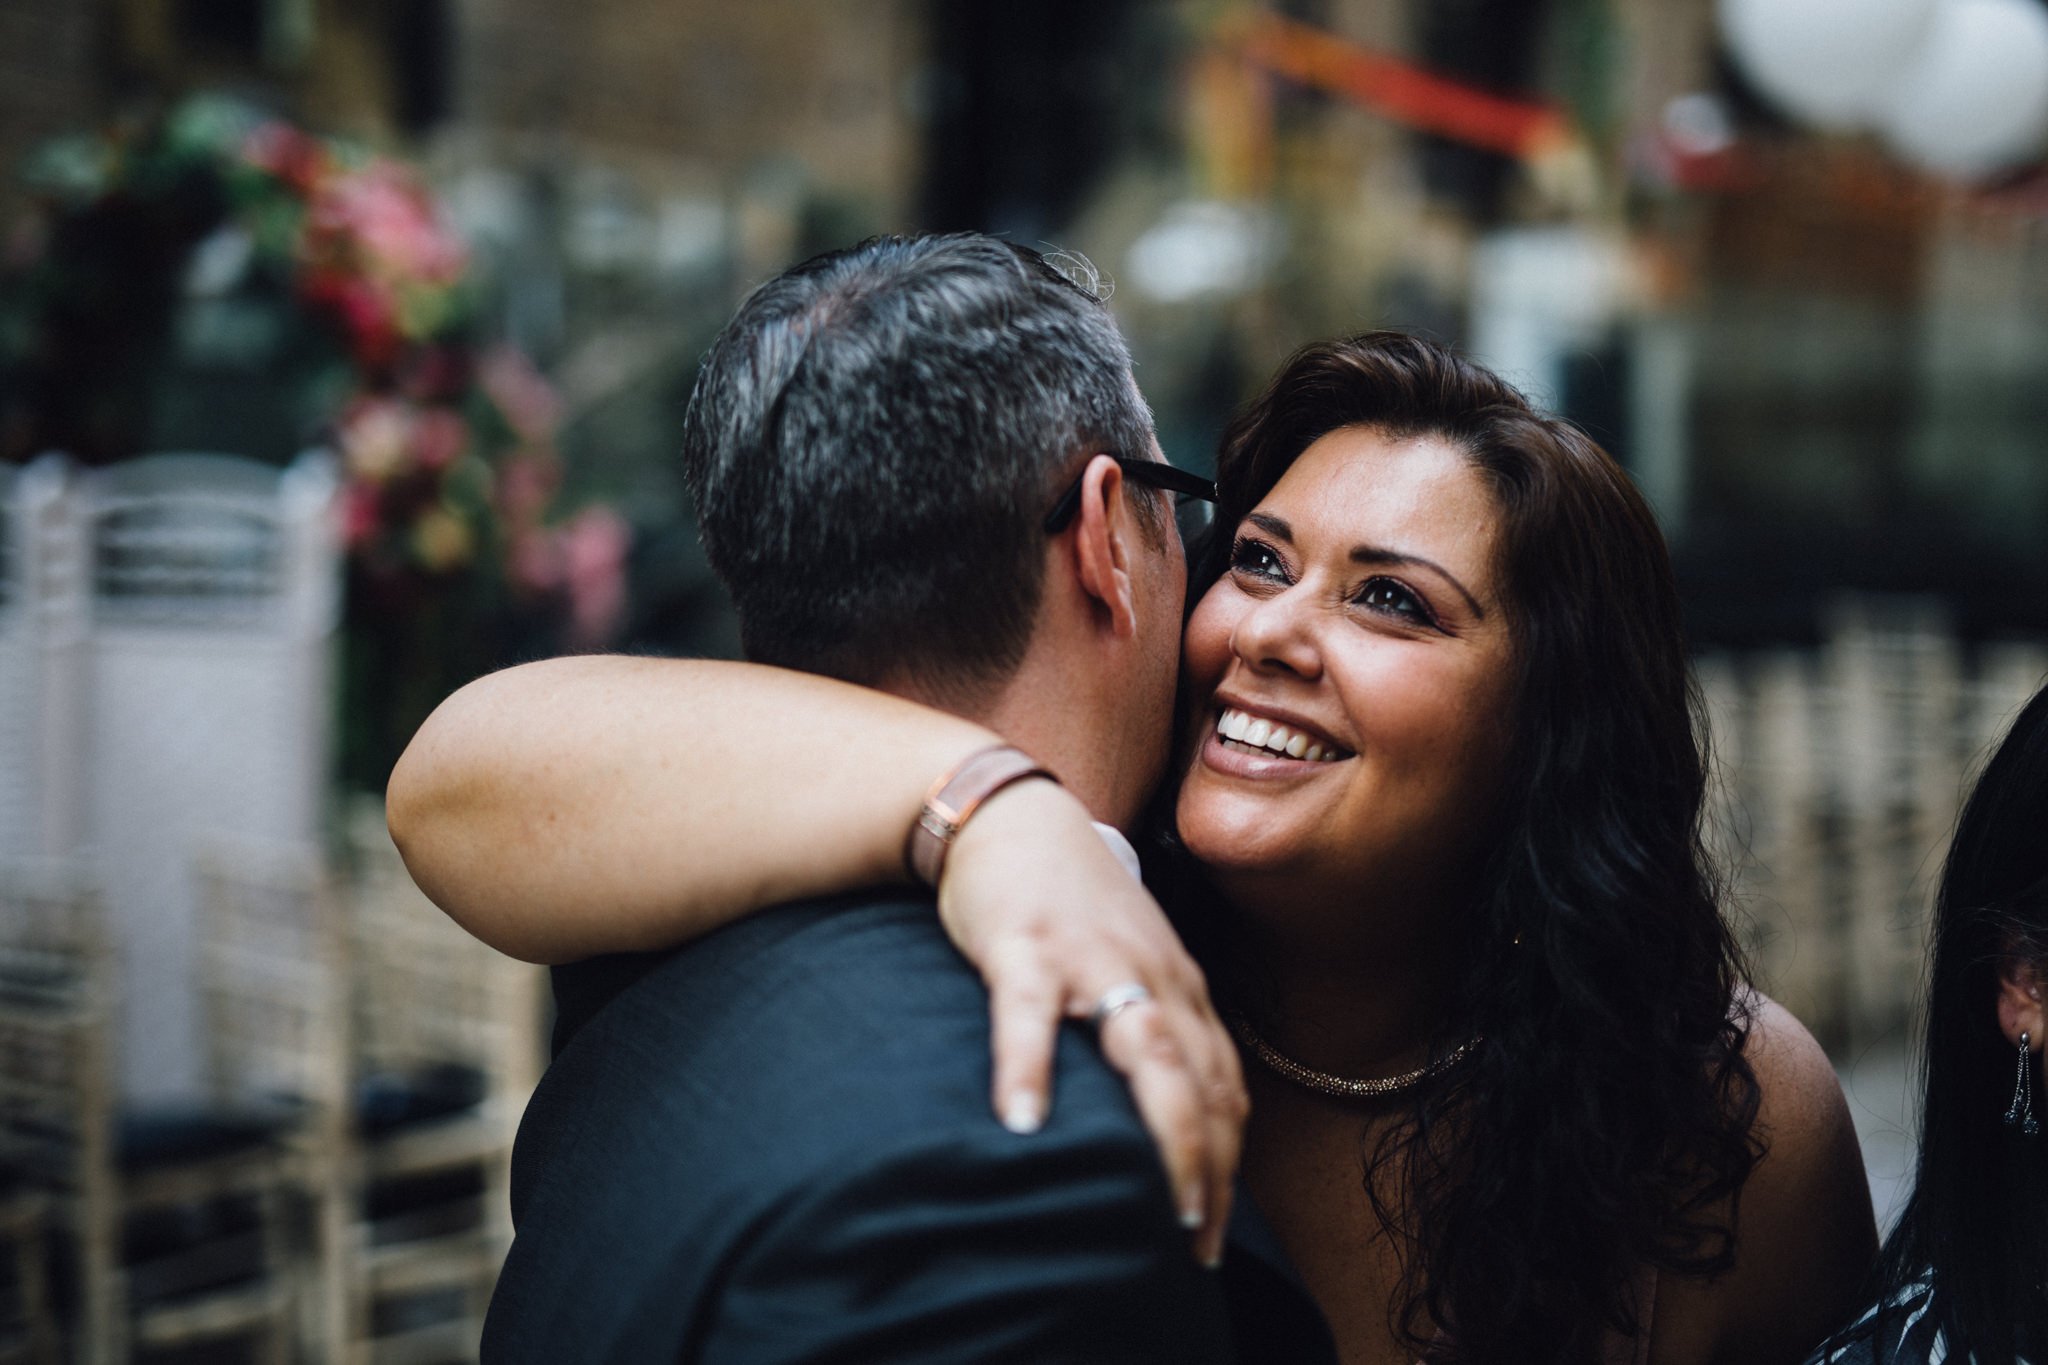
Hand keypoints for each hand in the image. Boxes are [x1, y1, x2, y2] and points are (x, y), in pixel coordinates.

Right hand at [938, 779, 1245, 1266]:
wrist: (1012, 815)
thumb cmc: (1066, 905)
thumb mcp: (1127, 965)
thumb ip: (1148, 1032)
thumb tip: (1157, 1128)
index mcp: (1180, 989)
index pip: (1224, 1090)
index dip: (1228, 1166)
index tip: (1211, 1236)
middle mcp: (1154, 977)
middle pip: (1201, 1082)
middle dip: (1208, 1167)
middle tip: (1195, 1245)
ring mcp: (1093, 959)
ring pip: (1147, 1051)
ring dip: (1160, 1132)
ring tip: (1151, 1203)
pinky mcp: (1027, 944)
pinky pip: (1031, 1011)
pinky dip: (1031, 1068)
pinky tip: (1022, 1124)